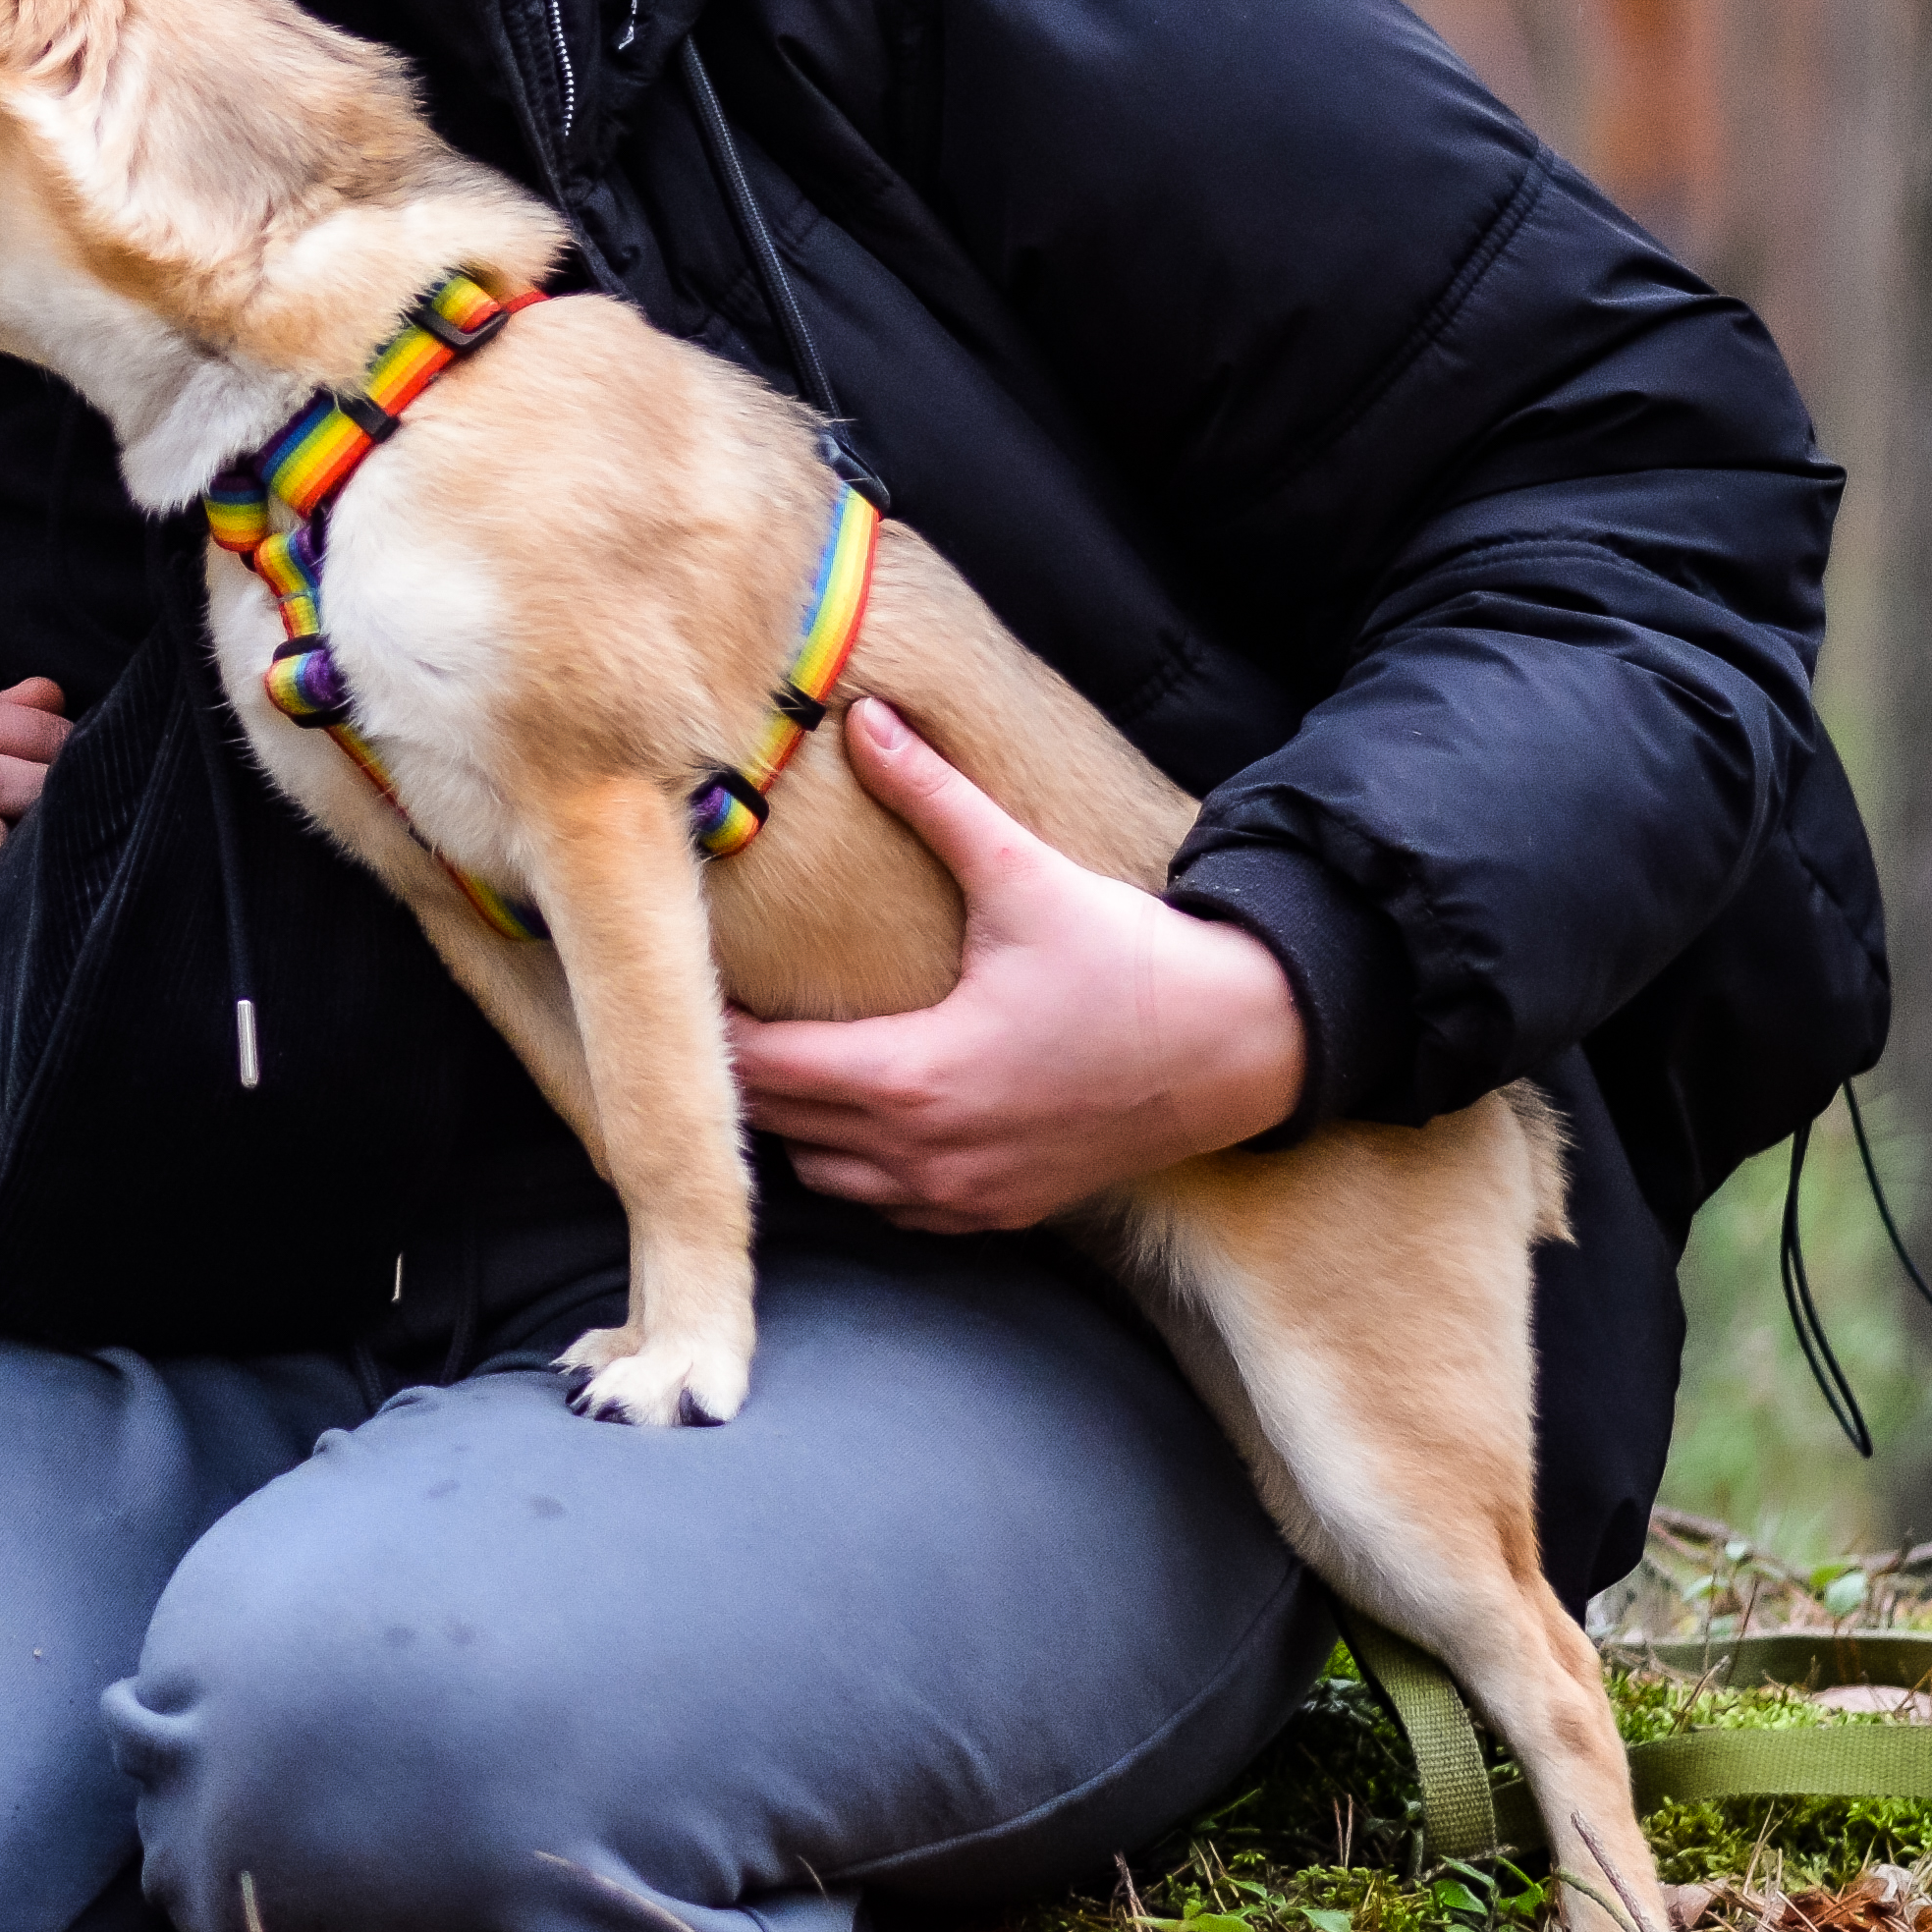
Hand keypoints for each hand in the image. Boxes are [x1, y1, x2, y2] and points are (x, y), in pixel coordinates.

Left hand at [724, 701, 1307, 1229]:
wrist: (1239, 1046)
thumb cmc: (1129, 960)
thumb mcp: (1021, 872)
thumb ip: (931, 796)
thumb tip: (865, 717)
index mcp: (914, 1076)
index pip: (764, 1069)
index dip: (716, 1027)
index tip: (691, 984)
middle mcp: (926, 1154)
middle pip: (778, 1128)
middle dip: (742, 1073)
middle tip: (718, 1011)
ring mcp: (962, 1196)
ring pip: (827, 1178)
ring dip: (797, 1125)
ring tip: (786, 1055)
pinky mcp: (999, 1213)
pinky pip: (889, 1207)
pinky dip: (859, 1167)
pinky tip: (863, 1109)